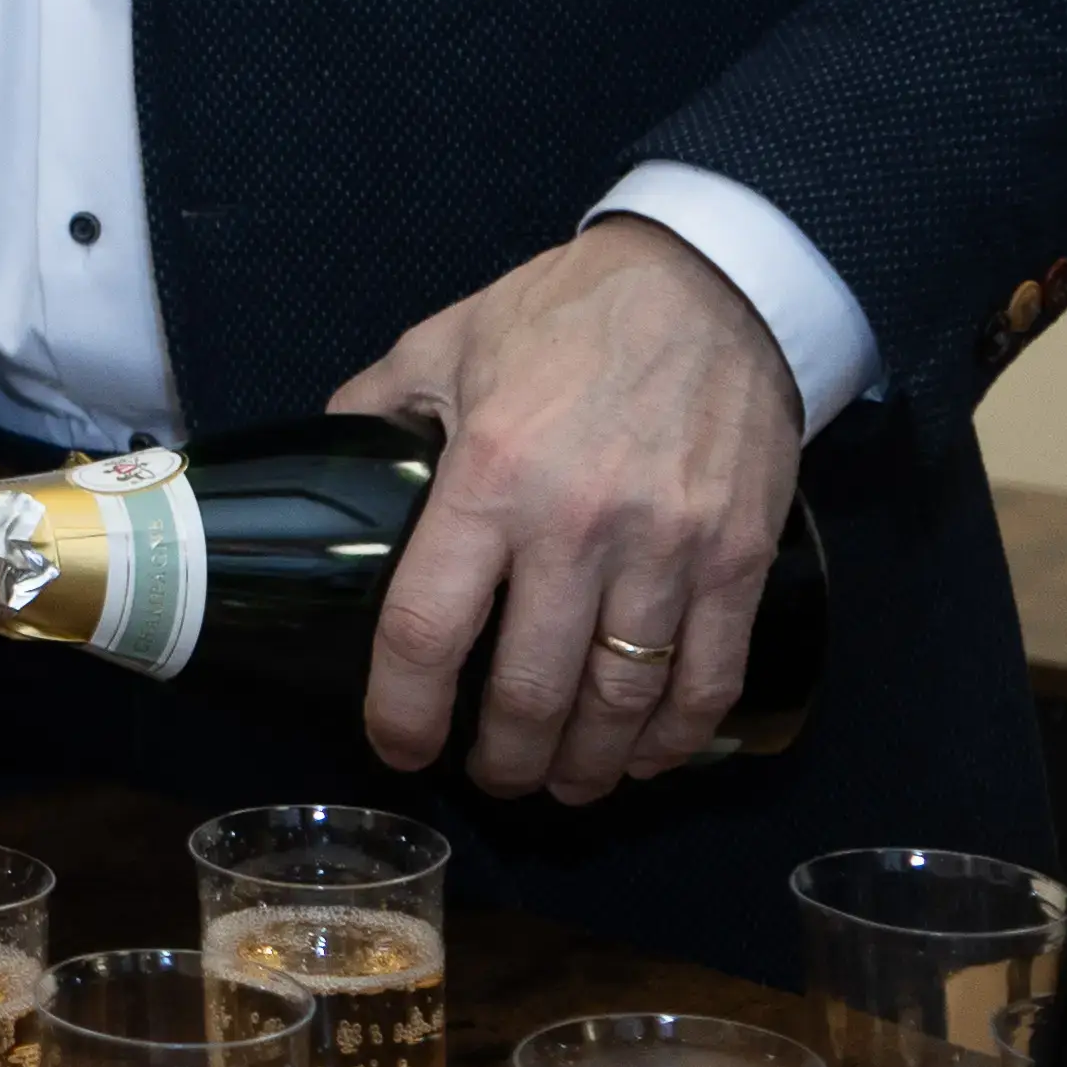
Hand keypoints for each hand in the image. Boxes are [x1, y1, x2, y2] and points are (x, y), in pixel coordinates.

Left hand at [332, 217, 802, 800]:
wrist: (710, 284)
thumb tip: (328, 464)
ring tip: (562, 783)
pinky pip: (706, 681)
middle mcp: (578, 526)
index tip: (399, 744)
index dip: (403, 710)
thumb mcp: (445, 341)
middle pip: (531, 693)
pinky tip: (642, 757)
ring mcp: (667, 550)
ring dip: (585, 768)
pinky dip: (672, 741)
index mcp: (491, 476)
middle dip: (503, 761)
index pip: (428, 629)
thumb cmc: (568, 313)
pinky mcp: (738, 560)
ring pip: (619, 704)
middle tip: (490, 775)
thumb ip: (380, 408)